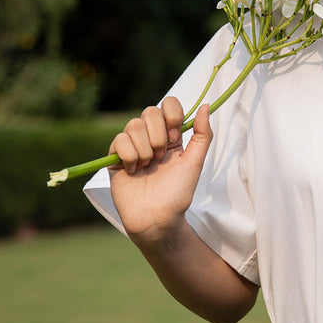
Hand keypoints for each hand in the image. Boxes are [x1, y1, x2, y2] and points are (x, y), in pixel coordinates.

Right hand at [108, 97, 212, 240]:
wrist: (157, 218)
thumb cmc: (177, 193)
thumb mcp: (195, 163)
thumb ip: (202, 134)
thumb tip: (206, 105)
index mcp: (171, 136)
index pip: (169, 104)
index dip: (172, 115)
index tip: (175, 137)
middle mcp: (151, 137)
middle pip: (150, 111)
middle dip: (158, 135)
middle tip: (161, 158)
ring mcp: (133, 146)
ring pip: (134, 125)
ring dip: (145, 149)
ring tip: (148, 167)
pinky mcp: (116, 157)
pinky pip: (119, 140)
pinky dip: (130, 156)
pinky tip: (134, 171)